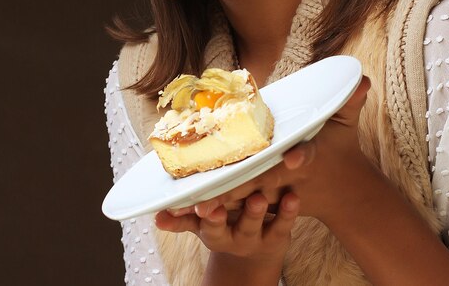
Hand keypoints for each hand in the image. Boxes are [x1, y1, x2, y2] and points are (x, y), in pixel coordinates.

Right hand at [155, 191, 298, 263]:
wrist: (259, 250)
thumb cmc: (227, 223)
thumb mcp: (204, 226)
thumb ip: (183, 219)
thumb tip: (155, 215)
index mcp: (211, 230)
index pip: (199, 223)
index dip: (195, 216)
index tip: (193, 207)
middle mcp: (231, 235)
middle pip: (222, 228)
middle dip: (217, 218)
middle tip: (214, 207)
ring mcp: (255, 235)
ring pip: (253, 224)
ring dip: (253, 212)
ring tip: (257, 198)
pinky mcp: (279, 233)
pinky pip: (283, 223)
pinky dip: (287, 211)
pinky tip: (292, 197)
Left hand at [189, 75, 370, 223]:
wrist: (335, 188)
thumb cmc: (336, 149)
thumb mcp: (344, 125)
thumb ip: (350, 103)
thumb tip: (364, 78)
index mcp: (303, 158)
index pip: (301, 157)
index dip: (298, 156)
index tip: (292, 157)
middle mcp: (282, 177)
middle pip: (261, 181)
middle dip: (241, 186)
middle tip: (219, 190)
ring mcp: (267, 192)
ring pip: (240, 198)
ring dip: (218, 203)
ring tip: (193, 207)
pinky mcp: (253, 200)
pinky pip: (228, 205)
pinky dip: (205, 211)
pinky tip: (177, 215)